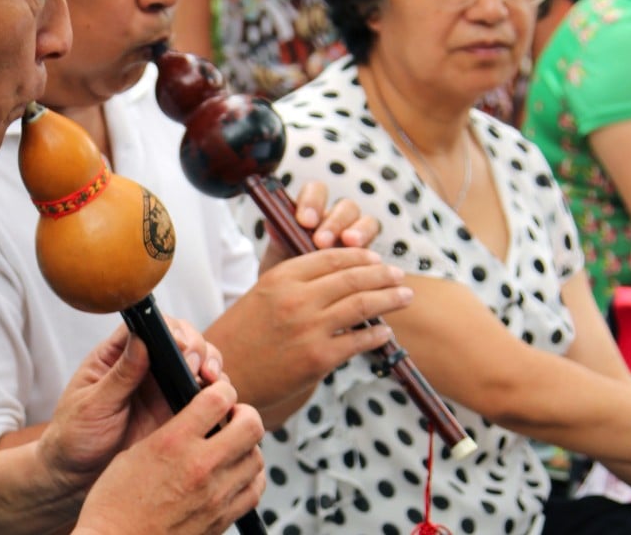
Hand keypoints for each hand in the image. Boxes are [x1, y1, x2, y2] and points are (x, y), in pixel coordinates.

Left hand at [37, 319, 224, 494]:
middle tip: (197, 366)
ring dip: (212, 366)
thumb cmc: (75, 436)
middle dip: (197, 347)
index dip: (170, 330)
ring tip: (212, 381)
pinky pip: (206, 397)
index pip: (150, 326)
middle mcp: (147, 366)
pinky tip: (219, 403)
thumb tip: (140, 339)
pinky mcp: (179, 413)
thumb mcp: (92, 406)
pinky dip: (218, 395)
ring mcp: (165, 388)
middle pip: (183, 339)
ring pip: (200, 364)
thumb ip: (119, 376)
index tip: (180, 345)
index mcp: (118, 355)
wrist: (78, 478)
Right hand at [74, 381, 264, 534]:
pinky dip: (250, 478)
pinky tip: (235, 475)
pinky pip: (254, 491)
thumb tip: (196, 418)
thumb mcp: (135, 452)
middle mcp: (200, 467)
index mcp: (173, 442)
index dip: (224, 389)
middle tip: (233, 417)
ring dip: (248, 447)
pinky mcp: (221, 520)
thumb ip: (172, 432)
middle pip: (251, 426)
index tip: (220, 393)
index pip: (219, 399)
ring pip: (258, 458)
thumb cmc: (114, 503)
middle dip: (245, 414)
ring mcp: (215, 496)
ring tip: (232, 447)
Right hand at [208, 247, 411, 427]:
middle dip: (383, 275)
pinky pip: (359, 341)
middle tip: (399, 275)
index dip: (360, 256)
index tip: (376, 259)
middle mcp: (296, 299)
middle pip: (352, 278)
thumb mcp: (260, 294)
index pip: (331, 257)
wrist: (225, 374)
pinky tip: (385, 332)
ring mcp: (308, 328)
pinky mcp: (318, 358)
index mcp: (280, 277)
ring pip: (362, 306)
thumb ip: (293, 280)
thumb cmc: (241, 335)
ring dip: (389, 299)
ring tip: (405, 297)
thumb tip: (335, 272)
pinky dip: (377, 335)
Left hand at [260, 181, 379, 270]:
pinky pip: (376, 245)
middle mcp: (336, 221)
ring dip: (357, 231)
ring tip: (348, 243)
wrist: (301, 309)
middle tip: (322, 241)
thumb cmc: (288, 282)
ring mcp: (356, 236)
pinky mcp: (369, 256)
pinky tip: (364, 261)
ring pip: (365, 221)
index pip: (316, 192)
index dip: (312, 201)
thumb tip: (272, 223)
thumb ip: (278, 241)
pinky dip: (370, 249)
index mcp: (312, 215)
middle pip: (345, 206)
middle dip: (334, 222)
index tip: (304, 221)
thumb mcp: (278, 262)